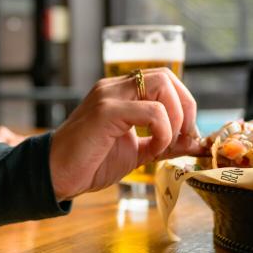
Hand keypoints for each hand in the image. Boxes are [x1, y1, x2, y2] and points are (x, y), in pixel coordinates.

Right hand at [47, 68, 204, 201]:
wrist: (56, 175)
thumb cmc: (91, 162)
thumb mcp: (138, 151)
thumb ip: (165, 143)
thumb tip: (196, 143)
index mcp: (121, 92)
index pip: (164, 79)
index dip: (184, 104)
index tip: (186, 134)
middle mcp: (115, 87)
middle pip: (167, 77)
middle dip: (185, 108)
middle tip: (182, 137)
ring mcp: (109, 96)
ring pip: (162, 86)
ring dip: (175, 119)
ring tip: (164, 145)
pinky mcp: (106, 112)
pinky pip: (151, 112)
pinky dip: (162, 132)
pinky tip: (153, 150)